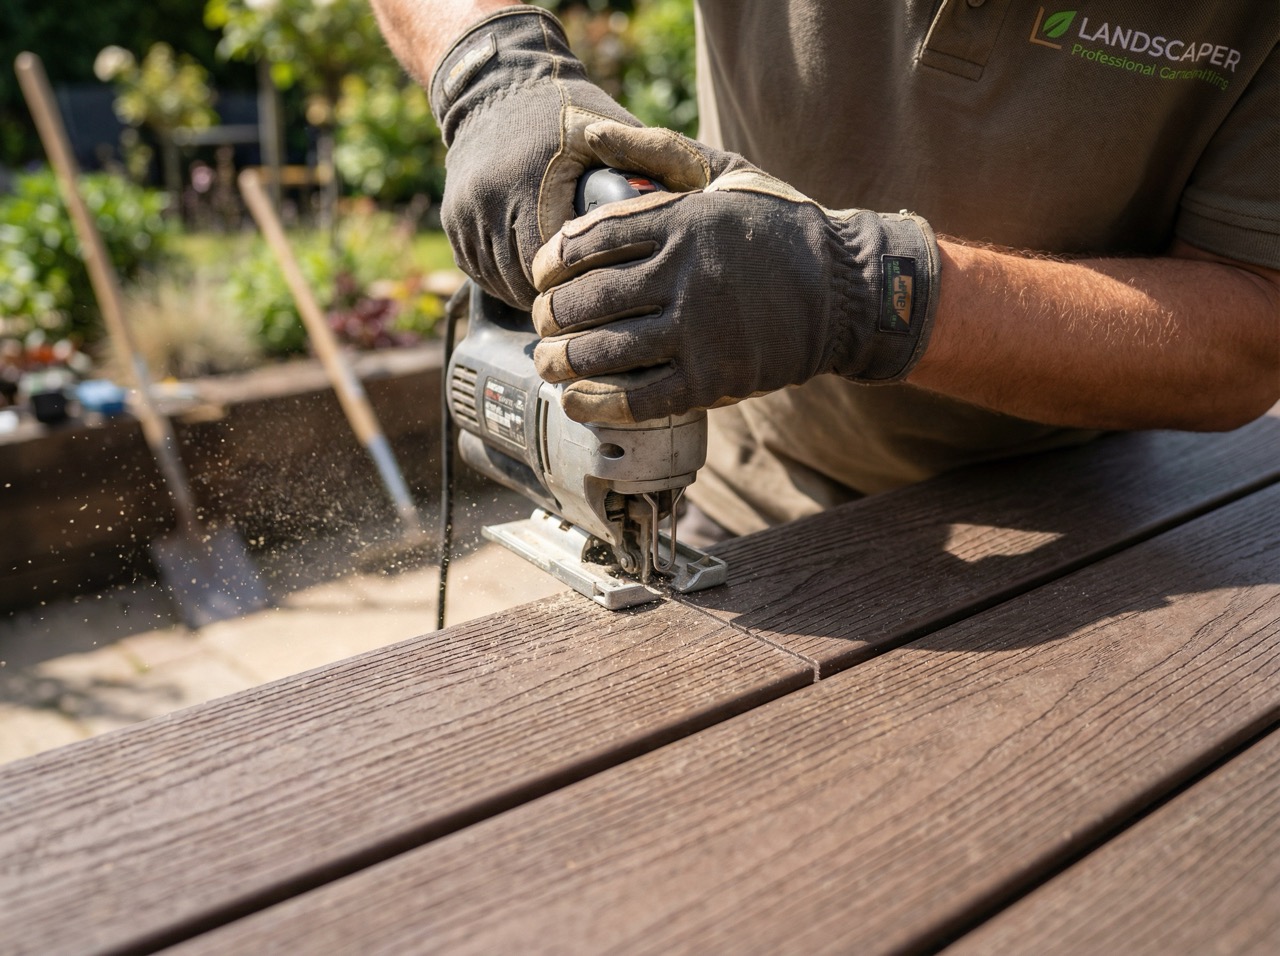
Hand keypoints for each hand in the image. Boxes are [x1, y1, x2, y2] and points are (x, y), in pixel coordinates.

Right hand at [430, 7, 639, 308]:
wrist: (496, 85)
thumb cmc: (565, 110)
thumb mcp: (610, 126)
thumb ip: (654, 157)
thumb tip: (699, 197)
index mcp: (534, 184)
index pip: (563, 266)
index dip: (588, 285)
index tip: (613, 294)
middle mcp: (492, 202)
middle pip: (529, 282)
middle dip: (562, 298)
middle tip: (596, 308)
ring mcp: (466, 216)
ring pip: (503, 285)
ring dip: (534, 296)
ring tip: (569, 299)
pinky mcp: (452, 225)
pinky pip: (482, 274)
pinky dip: (508, 282)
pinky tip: (536, 279)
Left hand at [530, 122, 941, 424]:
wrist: (846, 290)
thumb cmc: (777, 229)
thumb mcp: (724, 173)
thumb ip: (660, 154)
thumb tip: (594, 136)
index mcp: (679, 221)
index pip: (585, 241)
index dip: (549, 263)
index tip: (542, 275)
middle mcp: (683, 275)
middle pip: (584, 302)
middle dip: (549, 318)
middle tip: (543, 324)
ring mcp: (698, 331)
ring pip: (602, 353)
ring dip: (561, 362)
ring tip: (549, 362)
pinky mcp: (713, 380)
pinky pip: (637, 399)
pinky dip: (596, 404)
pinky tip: (576, 400)